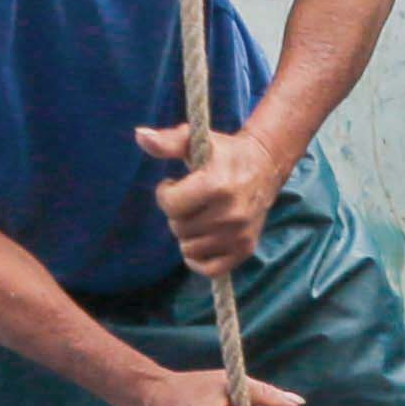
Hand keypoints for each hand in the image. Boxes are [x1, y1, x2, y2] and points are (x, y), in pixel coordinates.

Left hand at [134, 120, 281, 276]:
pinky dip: (199, 260)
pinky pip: (211, 270)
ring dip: (187, 234)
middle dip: (177, 214)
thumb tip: (139, 136)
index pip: (171, 205)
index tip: (173, 184)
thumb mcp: (197, 140)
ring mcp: (239, 234)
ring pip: (189, 249)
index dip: (165, 193)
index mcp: (217, 185)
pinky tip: (198, 241)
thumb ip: (168, 141)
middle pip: (178, 228)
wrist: (265, 166)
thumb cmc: (224, 152)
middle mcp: (230, 214)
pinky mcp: (245, 249)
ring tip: (197, 216)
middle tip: (189, 200)